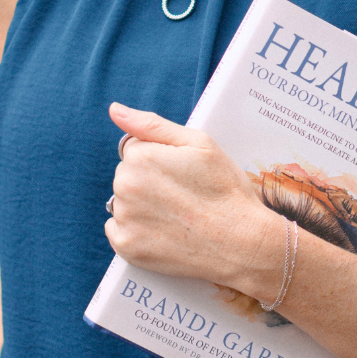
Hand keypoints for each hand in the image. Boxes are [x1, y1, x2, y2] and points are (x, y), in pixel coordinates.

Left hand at [104, 102, 281, 292]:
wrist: (241, 243)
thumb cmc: (225, 189)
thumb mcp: (199, 143)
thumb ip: (152, 124)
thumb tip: (114, 109)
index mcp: (140, 156)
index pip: (135, 148)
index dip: (162, 158)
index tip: (183, 173)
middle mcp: (125, 186)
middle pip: (128, 174)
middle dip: (149, 180)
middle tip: (183, 195)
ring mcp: (125, 219)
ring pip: (124, 202)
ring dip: (142, 206)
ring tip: (177, 215)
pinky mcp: (127, 248)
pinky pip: (119, 230)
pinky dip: (136, 231)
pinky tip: (164, 233)